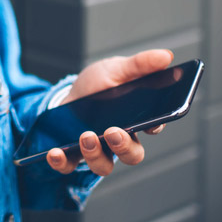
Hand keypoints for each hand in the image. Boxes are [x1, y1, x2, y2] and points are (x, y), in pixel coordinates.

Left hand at [45, 49, 173, 176]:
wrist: (69, 95)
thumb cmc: (98, 85)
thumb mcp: (116, 69)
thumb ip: (140, 65)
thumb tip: (166, 56)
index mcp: (136, 118)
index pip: (153, 127)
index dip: (153, 126)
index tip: (150, 122)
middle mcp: (119, 140)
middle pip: (132, 154)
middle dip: (124, 147)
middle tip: (114, 132)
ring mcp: (97, 150)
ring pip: (103, 166)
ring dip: (96, 155)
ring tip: (86, 136)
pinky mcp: (72, 154)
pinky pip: (69, 166)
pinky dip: (62, 162)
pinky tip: (55, 152)